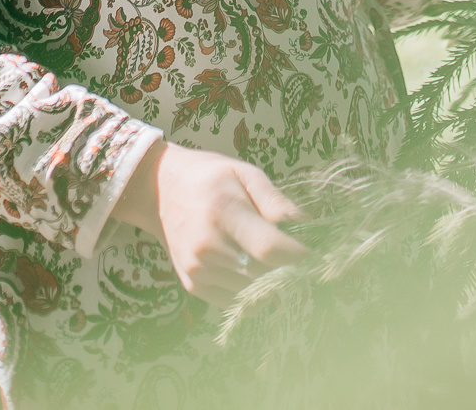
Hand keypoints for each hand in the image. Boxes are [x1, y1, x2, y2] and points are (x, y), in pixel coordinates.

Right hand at [109, 140, 308, 306]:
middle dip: (289, 270)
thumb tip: (307, 224)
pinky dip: (251, 292)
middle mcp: (207, 246)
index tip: (315, 252)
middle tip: (301, 260)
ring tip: (279, 265)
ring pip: (250, 291)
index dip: (298, 255)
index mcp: (223, 212)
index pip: (269, 248)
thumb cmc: (210, 177)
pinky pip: (233, 301)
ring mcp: (197, 269)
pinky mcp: (192, 284)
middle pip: (263, 274)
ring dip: (271, 283)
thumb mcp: (245, 173)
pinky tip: (255, 272)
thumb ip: (275, 201)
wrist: (160, 191)